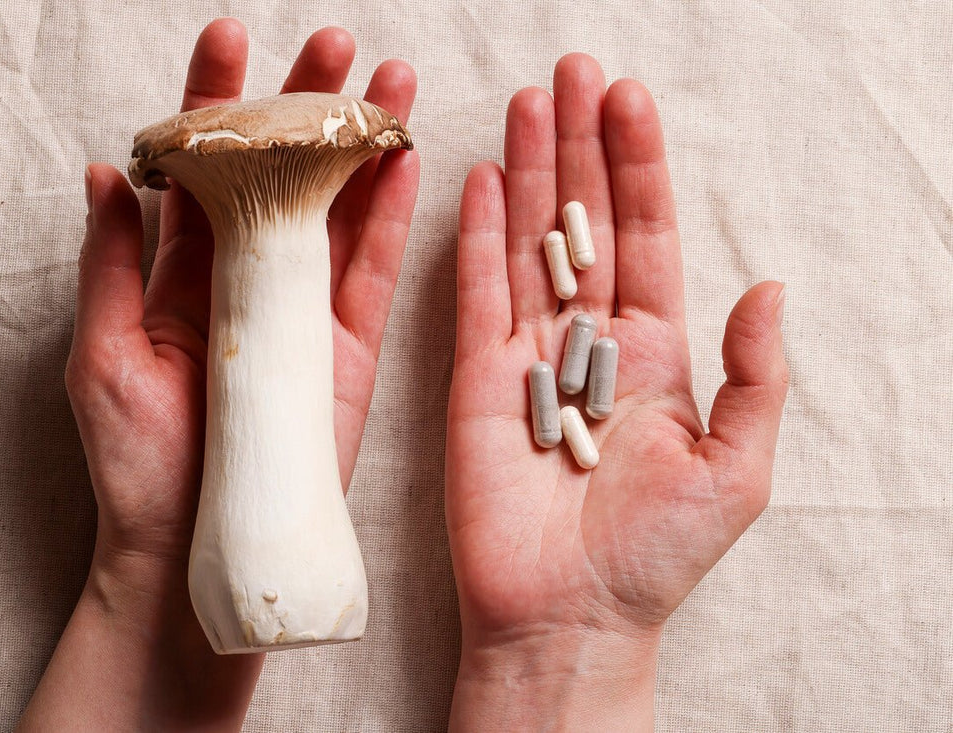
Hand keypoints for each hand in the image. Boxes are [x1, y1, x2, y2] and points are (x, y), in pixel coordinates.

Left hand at [19, 19, 417, 730]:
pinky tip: (405, 163)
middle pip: (283, 176)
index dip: (216, 104)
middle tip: (336, 44)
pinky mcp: (349, 351)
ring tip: (390, 82)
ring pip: (339, 213)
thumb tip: (104, 173)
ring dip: (362, 146)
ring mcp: (303, 314)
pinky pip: (374, 275)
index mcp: (182, 276)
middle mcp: (247, 281)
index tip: (232, 40)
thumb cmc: (137, 465)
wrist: (192, 550)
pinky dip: (390, 220)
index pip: (204, 171)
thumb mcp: (103, 356)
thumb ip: (112, 266)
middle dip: (306, 106)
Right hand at [445, 55, 786, 730]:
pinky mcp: (475, 380)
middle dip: (580, 146)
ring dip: (531, 171)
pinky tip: (485, 179)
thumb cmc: (654, 554)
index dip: (638, 168)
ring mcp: (527, 355)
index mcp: (657, 353)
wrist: (567, 615)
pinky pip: (475, 293)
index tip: (628, 98)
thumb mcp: (735, 469)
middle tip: (572, 70)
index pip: (646, 238)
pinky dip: (479, 236)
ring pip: (529, 244)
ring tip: (529, 101)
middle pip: (585, 224)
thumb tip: (767, 286)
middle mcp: (591, 341)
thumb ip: (754, 377)